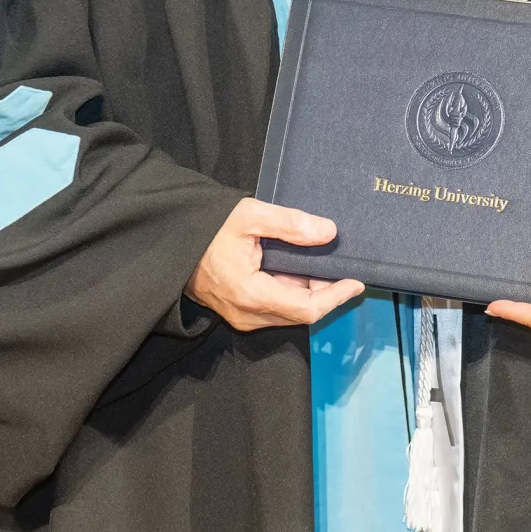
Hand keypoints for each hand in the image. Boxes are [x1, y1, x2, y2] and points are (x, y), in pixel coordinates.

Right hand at [185, 197, 363, 330]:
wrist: (173, 241)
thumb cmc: (209, 227)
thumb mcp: (250, 216)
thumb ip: (290, 224)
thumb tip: (329, 232)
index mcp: (250, 294)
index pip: (306, 308)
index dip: (335, 296)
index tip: (356, 281)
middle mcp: (247, 314)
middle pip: (300, 312)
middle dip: (327, 293)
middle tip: (344, 267)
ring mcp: (242, 316)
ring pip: (289, 312)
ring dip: (311, 292)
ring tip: (327, 264)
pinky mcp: (240, 311)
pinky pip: (276, 307)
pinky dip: (294, 291)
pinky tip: (302, 269)